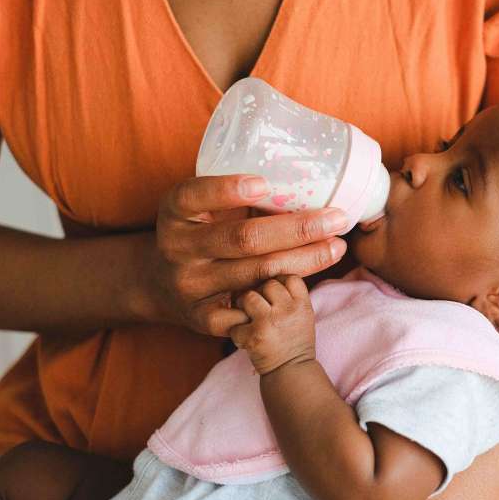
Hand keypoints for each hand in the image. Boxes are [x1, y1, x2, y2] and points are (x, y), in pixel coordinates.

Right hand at [131, 174, 347, 334]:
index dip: (227, 190)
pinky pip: (253, 308)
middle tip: (336, 218)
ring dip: (305, 260)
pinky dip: (284, 294)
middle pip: (244, 239)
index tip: (264, 183)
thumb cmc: (201, 230)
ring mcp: (190, 286)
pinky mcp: (203, 318)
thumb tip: (308, 181)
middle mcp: (178, 248)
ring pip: (258, 273)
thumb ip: (239, 197)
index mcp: (175, 212)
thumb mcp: (205, 207)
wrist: (161, 283)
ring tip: (337, 246)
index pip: (194, 196)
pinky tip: (308, 282)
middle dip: (297, 229)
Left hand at [228, 275, 316, 374]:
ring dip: (244, 306)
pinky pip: (235, 321)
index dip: (279, 282)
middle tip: (260, 309)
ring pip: (249, 296)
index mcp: (302, 304)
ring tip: (250, 319)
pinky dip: (236, 331)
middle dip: (260, 293)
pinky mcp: (254, 336)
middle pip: (268, 283)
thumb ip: (289, 292)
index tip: (275, 295)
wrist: (291, 372)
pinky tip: (245, 338)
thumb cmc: (294, 339)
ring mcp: (271, 322)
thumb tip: (264, 265)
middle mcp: (289, 310)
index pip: (289, 276)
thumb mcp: (303, 313)